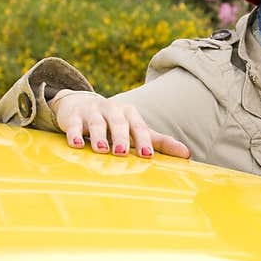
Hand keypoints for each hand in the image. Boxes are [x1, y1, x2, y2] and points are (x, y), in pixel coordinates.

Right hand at [51, 90, 189, 158]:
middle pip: (118, 122)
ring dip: (98, 136)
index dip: (143, 140)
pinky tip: (75, 145)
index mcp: (129, 113)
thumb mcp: (137, 130)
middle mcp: (112, 109)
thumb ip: (160, 142)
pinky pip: (72, 124)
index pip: (139, 126)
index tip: (147, 155)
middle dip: (120, 137)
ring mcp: (91, 111)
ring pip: (96, 123)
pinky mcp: (72, 116)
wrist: (80, 105)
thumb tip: (187, 154)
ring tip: (101, 150)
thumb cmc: (115, 124)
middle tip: (121, 153)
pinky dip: (73, 133)